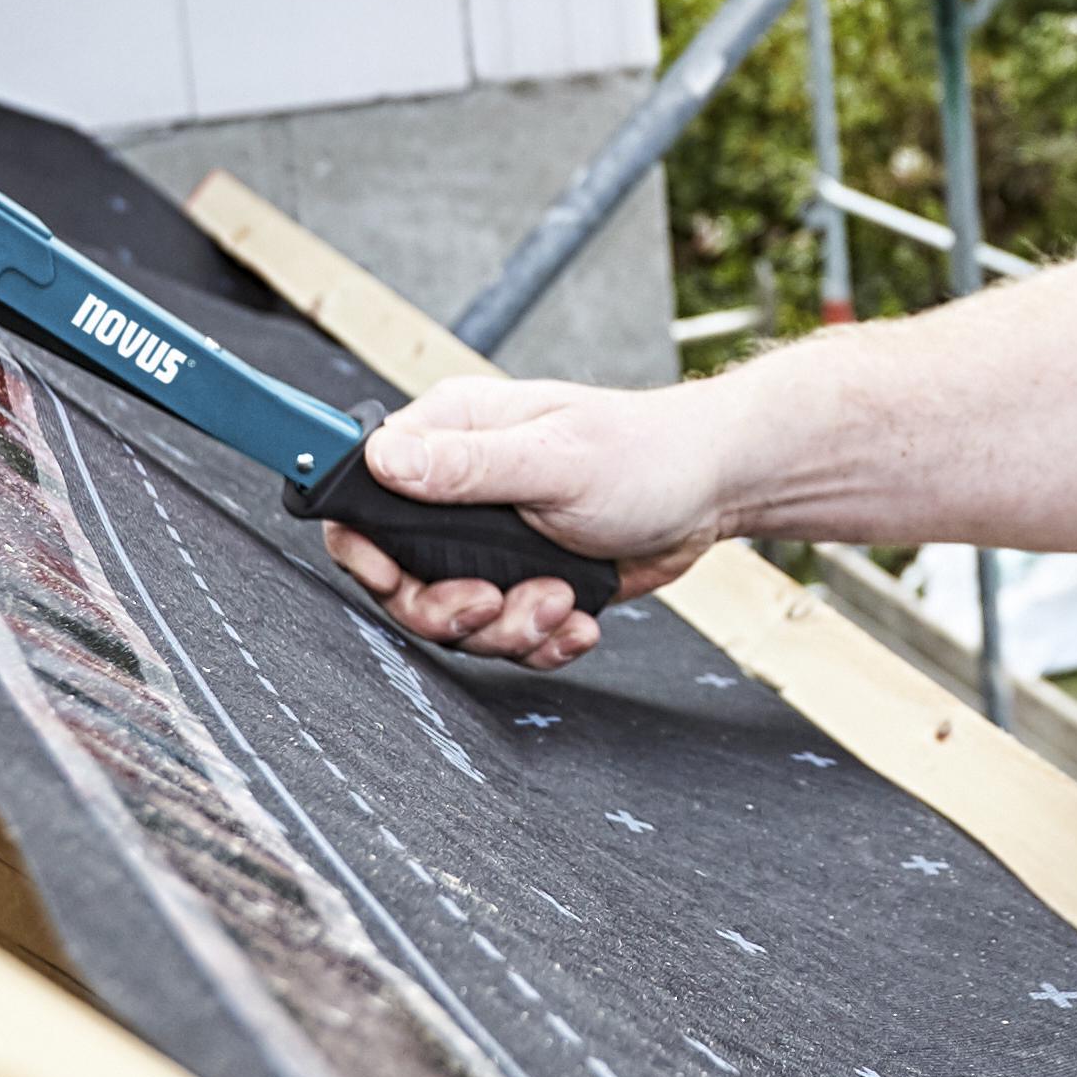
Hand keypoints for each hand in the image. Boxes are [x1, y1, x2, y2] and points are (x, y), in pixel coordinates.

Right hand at [321, 375, 722, 667]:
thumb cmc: (645, 454)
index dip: (365, 549)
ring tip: (561, 602)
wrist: (712, 490)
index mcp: (451, 436)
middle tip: (499, 602)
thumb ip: (468, 467)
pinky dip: (540, 639)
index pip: (364, 494)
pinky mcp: (524, 577)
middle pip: (401, 577)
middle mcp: (459, 488)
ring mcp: (490, 539)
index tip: (392, 579)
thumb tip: (384, 459)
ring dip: (509, 627)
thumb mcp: (554, 461)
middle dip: (450, 608)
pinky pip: (504, 632)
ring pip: (455, 616)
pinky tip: (578, 620)